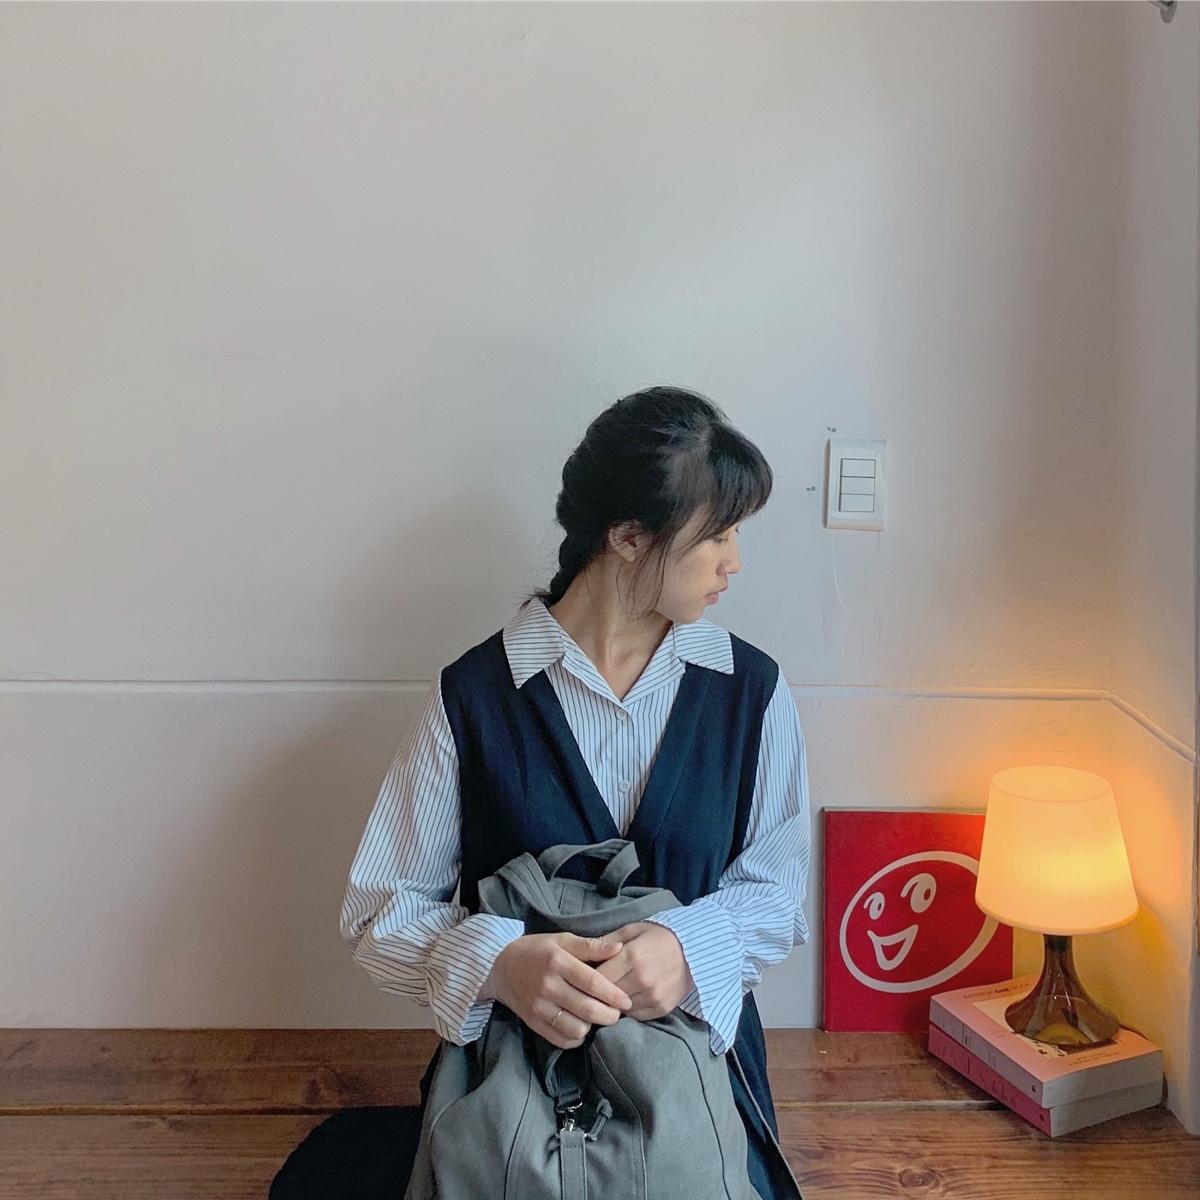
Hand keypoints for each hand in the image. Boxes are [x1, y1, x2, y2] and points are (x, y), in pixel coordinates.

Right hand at [480, 932, 633, 1049]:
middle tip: (617, 1013)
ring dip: (592, 1027)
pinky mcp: (533, 1022)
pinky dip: (576, 1038)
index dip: (614, 995)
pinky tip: (580, 1026)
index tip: (627, 1002)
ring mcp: (539, 1007)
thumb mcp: (561, 940)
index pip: (593, 983)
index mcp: (558, 962)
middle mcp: (548, 986)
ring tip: (596, 1018)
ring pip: (576, 1028)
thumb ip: (590, 946)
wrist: (499, 967)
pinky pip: (561, 1039)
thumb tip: (618, 948)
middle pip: (588, 1009)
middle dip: (609, 1015)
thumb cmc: (537, 950)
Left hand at [591, 922, 695, 1020]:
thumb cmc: (659, 936)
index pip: (597, 978)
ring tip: (608, 993)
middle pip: (605, 995)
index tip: (579, 977)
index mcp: (632, 957)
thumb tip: (582, 953)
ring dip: (611, 1003)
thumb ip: (607, 941)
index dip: (585, 979)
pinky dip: (627, 1009)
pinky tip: (627, 997)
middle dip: (595, 993)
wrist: (695, 949)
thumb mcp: (633, 929)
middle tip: (588, 988)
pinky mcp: (660, 1009)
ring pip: (618, 1008)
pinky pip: (634, 1015)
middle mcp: (642, 979)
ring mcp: (652, 996)